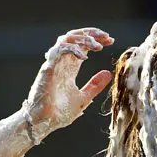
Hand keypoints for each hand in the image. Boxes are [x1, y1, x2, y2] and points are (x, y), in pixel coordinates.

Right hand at [24, 28, 113, 142]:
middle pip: (75, 37)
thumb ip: (95, 85)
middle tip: (107, 37)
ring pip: (67, 39)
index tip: (110, 41)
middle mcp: (62, 62)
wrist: (46, 122)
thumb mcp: (84, 98)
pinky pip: (59, 50)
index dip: (95, 40)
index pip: (82, 45)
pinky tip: (85, 57)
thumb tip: (108, 73)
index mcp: (69, 68)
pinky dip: (72, 49)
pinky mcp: (48, 68)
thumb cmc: (60, 113)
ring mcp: (54, 64)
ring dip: (83, 39)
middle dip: (92, 34)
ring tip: (98, 46)